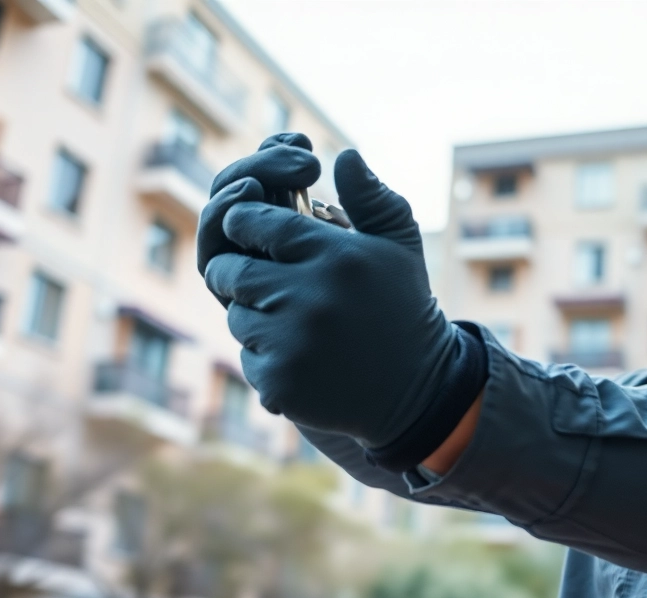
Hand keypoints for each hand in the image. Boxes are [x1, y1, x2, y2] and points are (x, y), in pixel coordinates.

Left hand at [204, 149, 470, 449]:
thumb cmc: (402, 307)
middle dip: (238, 270)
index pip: (250, 221)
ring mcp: (291, 344)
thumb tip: (345, 156)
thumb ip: (371, 198)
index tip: (254, 230)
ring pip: (236, 315)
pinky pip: (248, 357)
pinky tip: (305, 358)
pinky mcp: (279, 384)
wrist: (418, 391)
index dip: (246, 223)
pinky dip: (267, 357)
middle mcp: (310, 298)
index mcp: (334, 256)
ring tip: (298, 323)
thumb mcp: (399, 246)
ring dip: (255, 316)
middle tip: (263, 279)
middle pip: (228, 269)